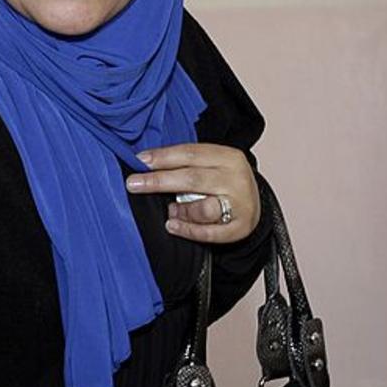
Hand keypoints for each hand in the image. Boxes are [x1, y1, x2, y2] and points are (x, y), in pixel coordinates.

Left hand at [125, 143, 260, 242]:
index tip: (139, 160)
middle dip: (159, 181)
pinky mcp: (240, 228)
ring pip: (203, 208)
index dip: (163, 157)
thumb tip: (144, 163)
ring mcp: (241, 205)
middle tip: (133, 184)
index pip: (191, 154)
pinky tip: (172, 226)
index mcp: (229, 157)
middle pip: (193, 179)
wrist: (253, 205)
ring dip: (180, 210)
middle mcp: (237, 179)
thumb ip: (184, 164)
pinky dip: (188, 230)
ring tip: (170, 211)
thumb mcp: (210, 165)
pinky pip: (209, 232)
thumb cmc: (222, 182)